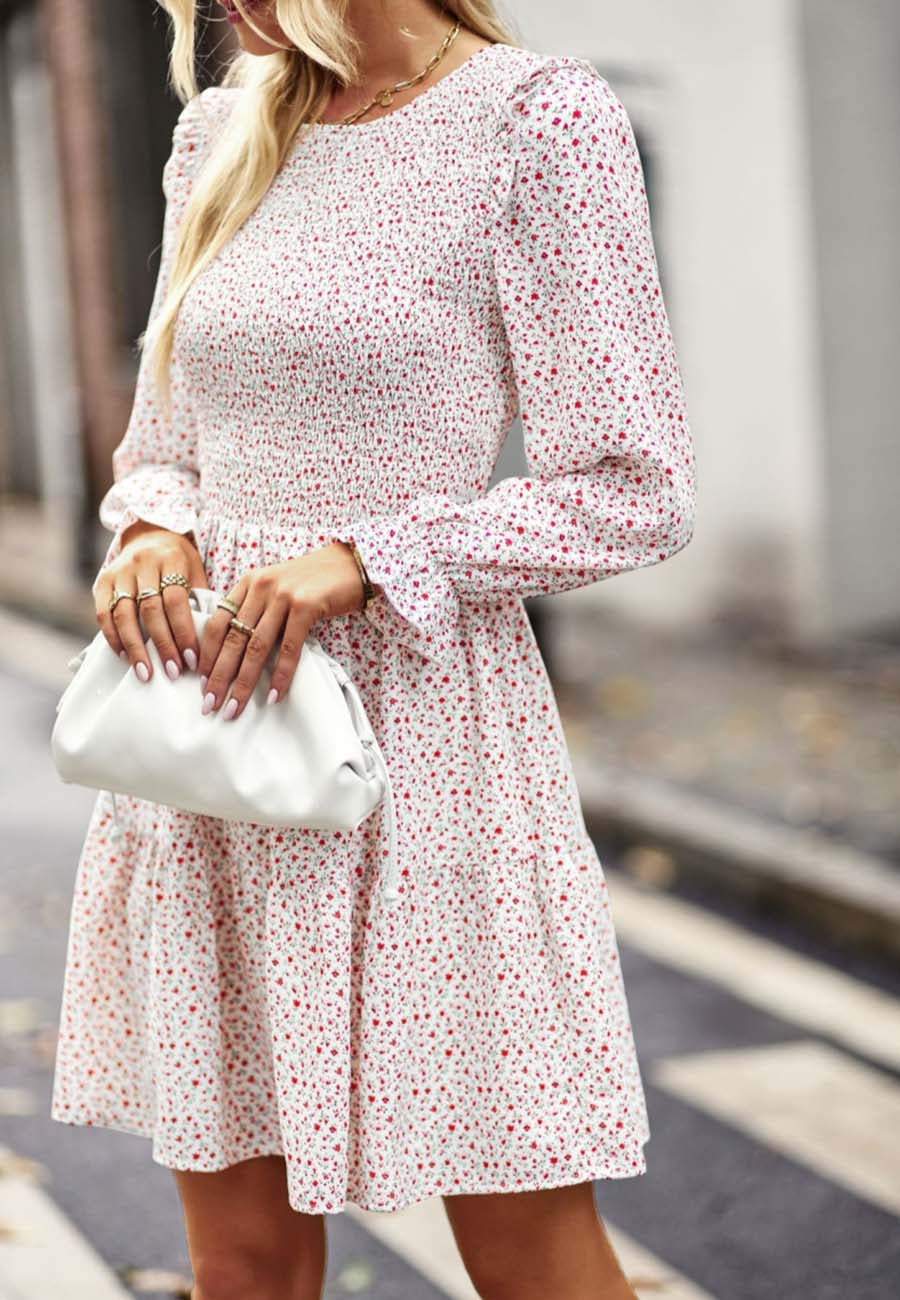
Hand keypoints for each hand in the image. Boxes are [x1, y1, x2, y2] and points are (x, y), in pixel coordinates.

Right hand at [93, 522, 209, 681]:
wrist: (151, 535)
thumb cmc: (180, 562)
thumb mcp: (196, 572)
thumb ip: (200, 600)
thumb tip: (209, 642)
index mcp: (171, 559)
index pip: (177, 601)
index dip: (184, 632)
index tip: (192, 660)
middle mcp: (143, 563)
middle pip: (151, 609)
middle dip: (162, 645)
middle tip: (173, 672)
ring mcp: (120, 571)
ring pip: (124, 614)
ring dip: (135, 647)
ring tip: (146, 673)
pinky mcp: (103, 580)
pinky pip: (104, 613)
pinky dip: (113, 637)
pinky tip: (125, 656)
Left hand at [196, 541, 365, 718]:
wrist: (350, 564)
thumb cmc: (314, 582)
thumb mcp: (277, 588)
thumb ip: (257, 610)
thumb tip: (237, 651)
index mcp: (248, 583)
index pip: (217, 622)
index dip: (207, 655)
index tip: (201, 682)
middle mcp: (260, 586)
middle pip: (232, 639)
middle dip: (219, 676)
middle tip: (209, 704)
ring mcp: (282, 595)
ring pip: (256, 647)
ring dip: (243, 682)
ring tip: (234, 708)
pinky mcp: (305, 605)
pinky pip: (289, 648)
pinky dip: (281, 675)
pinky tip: (274, 696)